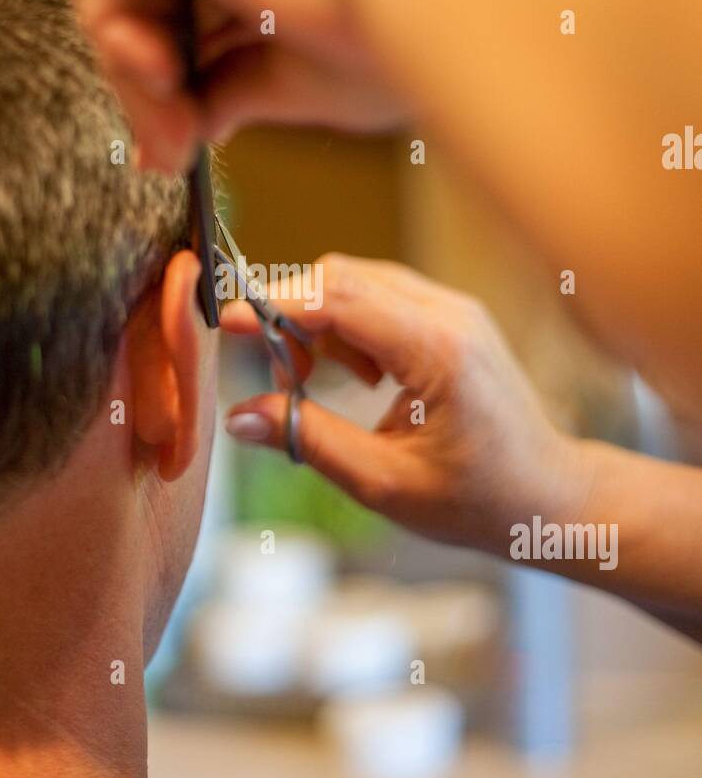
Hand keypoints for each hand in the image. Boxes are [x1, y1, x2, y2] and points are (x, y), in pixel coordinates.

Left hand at [69, 0, 405, 170]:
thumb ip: (232, 92)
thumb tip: (185, 126)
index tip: (177, 154)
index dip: (172, 91)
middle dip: (147, 97)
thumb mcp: (296, 81)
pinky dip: (110, 30)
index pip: (190, 22)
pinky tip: (159, 72)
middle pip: (147, 12)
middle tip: (171, 156)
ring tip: (176, 127)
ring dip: (131, 78)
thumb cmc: (391, 32)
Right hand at [222, 254, 593, 555]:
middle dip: (292, 317)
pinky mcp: (450, 317)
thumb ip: (308, 440)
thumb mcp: (384, 483)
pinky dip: (348, 327)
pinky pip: (380, 297)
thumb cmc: (479, 500)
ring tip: (316, 384)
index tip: (227, 325)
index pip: (337, 298)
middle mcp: (449, 313)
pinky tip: (357, 378)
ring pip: (357, 281)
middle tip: (281, 379)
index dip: (273, 307)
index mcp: (438, 349)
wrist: (550, 497)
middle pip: (342, 276)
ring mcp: (453, 309)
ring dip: (320, 323)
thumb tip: (238, 415)